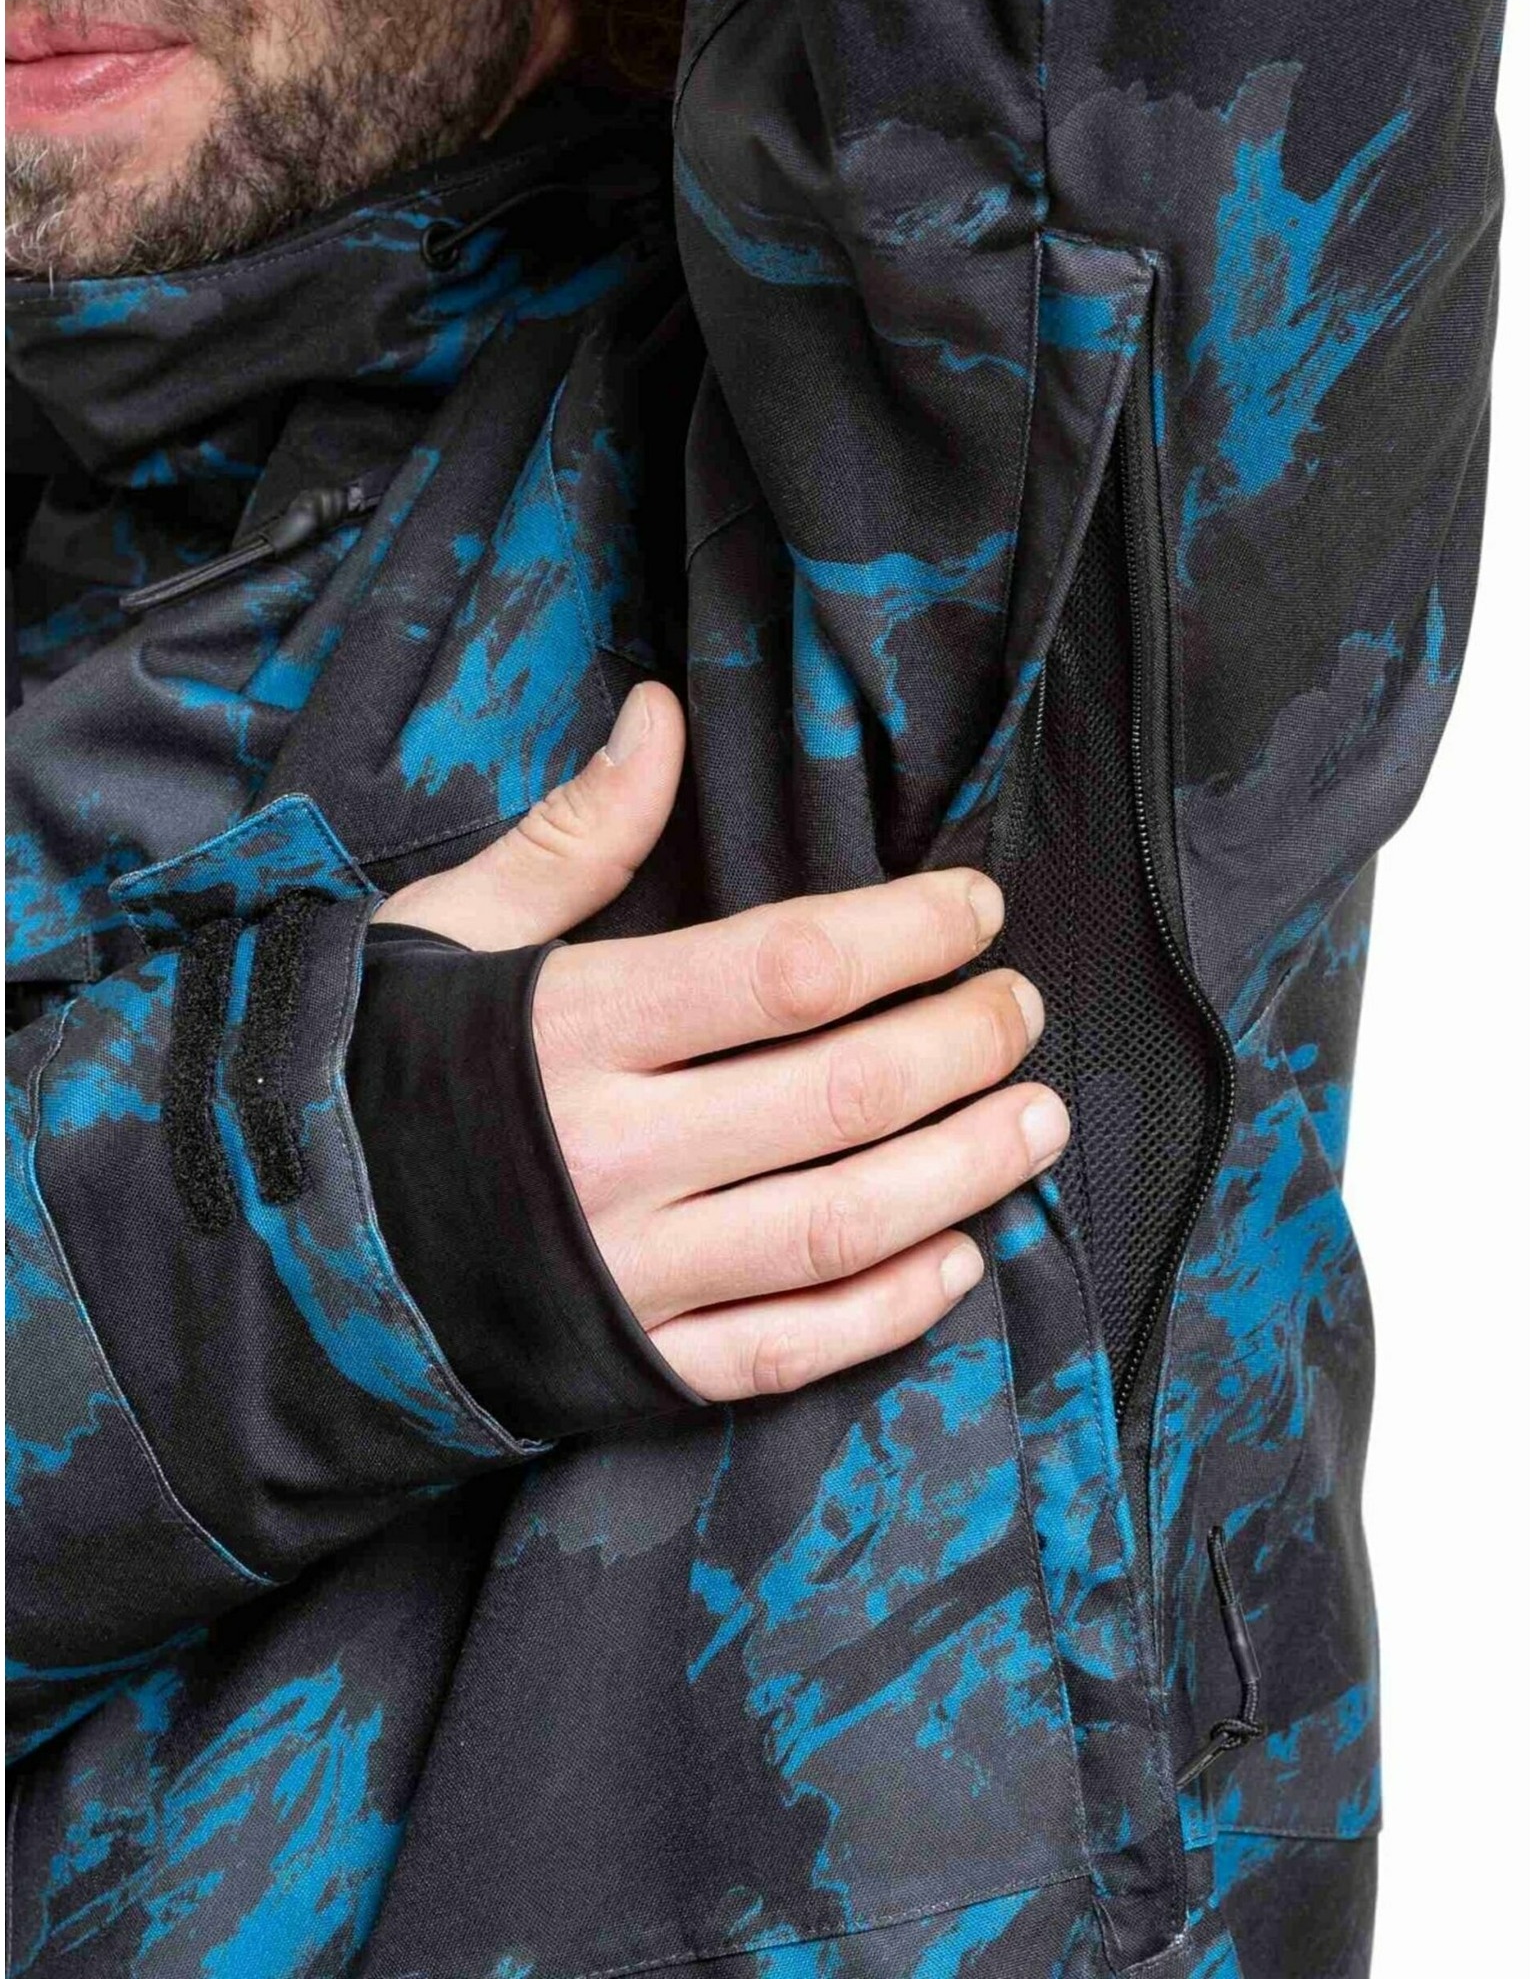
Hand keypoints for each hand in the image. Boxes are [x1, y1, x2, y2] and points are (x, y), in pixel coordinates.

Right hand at [376, 682, 1068, 1401]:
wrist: (267, 1254)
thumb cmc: (367, 1067)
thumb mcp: (451, 929)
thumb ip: (576, 833)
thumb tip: (665, 713)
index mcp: (572, 1027)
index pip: (789, 969)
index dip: (907, 933)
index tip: (978, 908)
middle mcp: (614, 1153)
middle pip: (841, 1093)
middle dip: (961, 1044)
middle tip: (1023, 1010)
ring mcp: (629, 1275)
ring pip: (839, 1224)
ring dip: (963, 1171)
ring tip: (1040, 1122)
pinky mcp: (632, 1369)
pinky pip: (787, 1351)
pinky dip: (887, 1311)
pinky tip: (961, 1261)